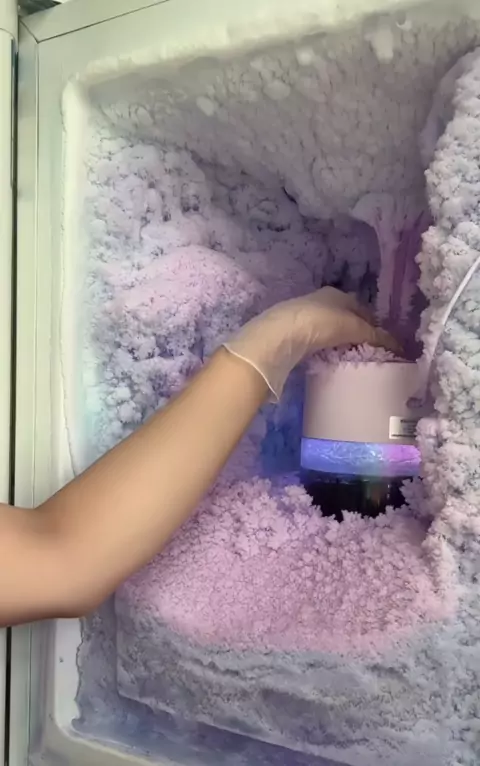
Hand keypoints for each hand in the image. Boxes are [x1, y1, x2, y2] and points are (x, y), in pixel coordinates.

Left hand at [224, 287, 400, 399]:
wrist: (279, 335)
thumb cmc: (319, 323)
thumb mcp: (352, 327)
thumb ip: (374, 335)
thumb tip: (398, 344)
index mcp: (337, 293)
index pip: (362, 308)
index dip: (374, 324)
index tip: (382, 341)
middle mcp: (321, 300)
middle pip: (346, 317)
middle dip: (357, 331)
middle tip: (368, 350)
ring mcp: (305, 315)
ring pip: (330, 327)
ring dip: (340, 339)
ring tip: (350, 355)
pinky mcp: (293, 331)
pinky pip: (317, 338)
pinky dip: (326, 345)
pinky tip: (328, 356)